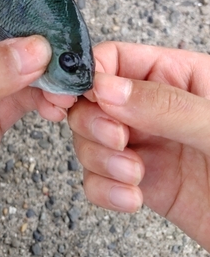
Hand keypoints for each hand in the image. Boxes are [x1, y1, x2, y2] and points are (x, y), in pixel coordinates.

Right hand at [68, 42, 209, 251]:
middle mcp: (154, 108)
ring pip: (89, 140)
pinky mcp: (140, 181)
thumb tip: (107, 88)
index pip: (115, 59)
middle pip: (92, 101)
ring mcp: (146, 144)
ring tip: (133, 174)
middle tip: (117, 139)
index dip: (88, 75)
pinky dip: (104, 190)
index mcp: (177, 76)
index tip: (77, 96)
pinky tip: (131, 197)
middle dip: (93, 123)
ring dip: (100, 160)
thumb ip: (165, 105)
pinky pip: (98, 178)